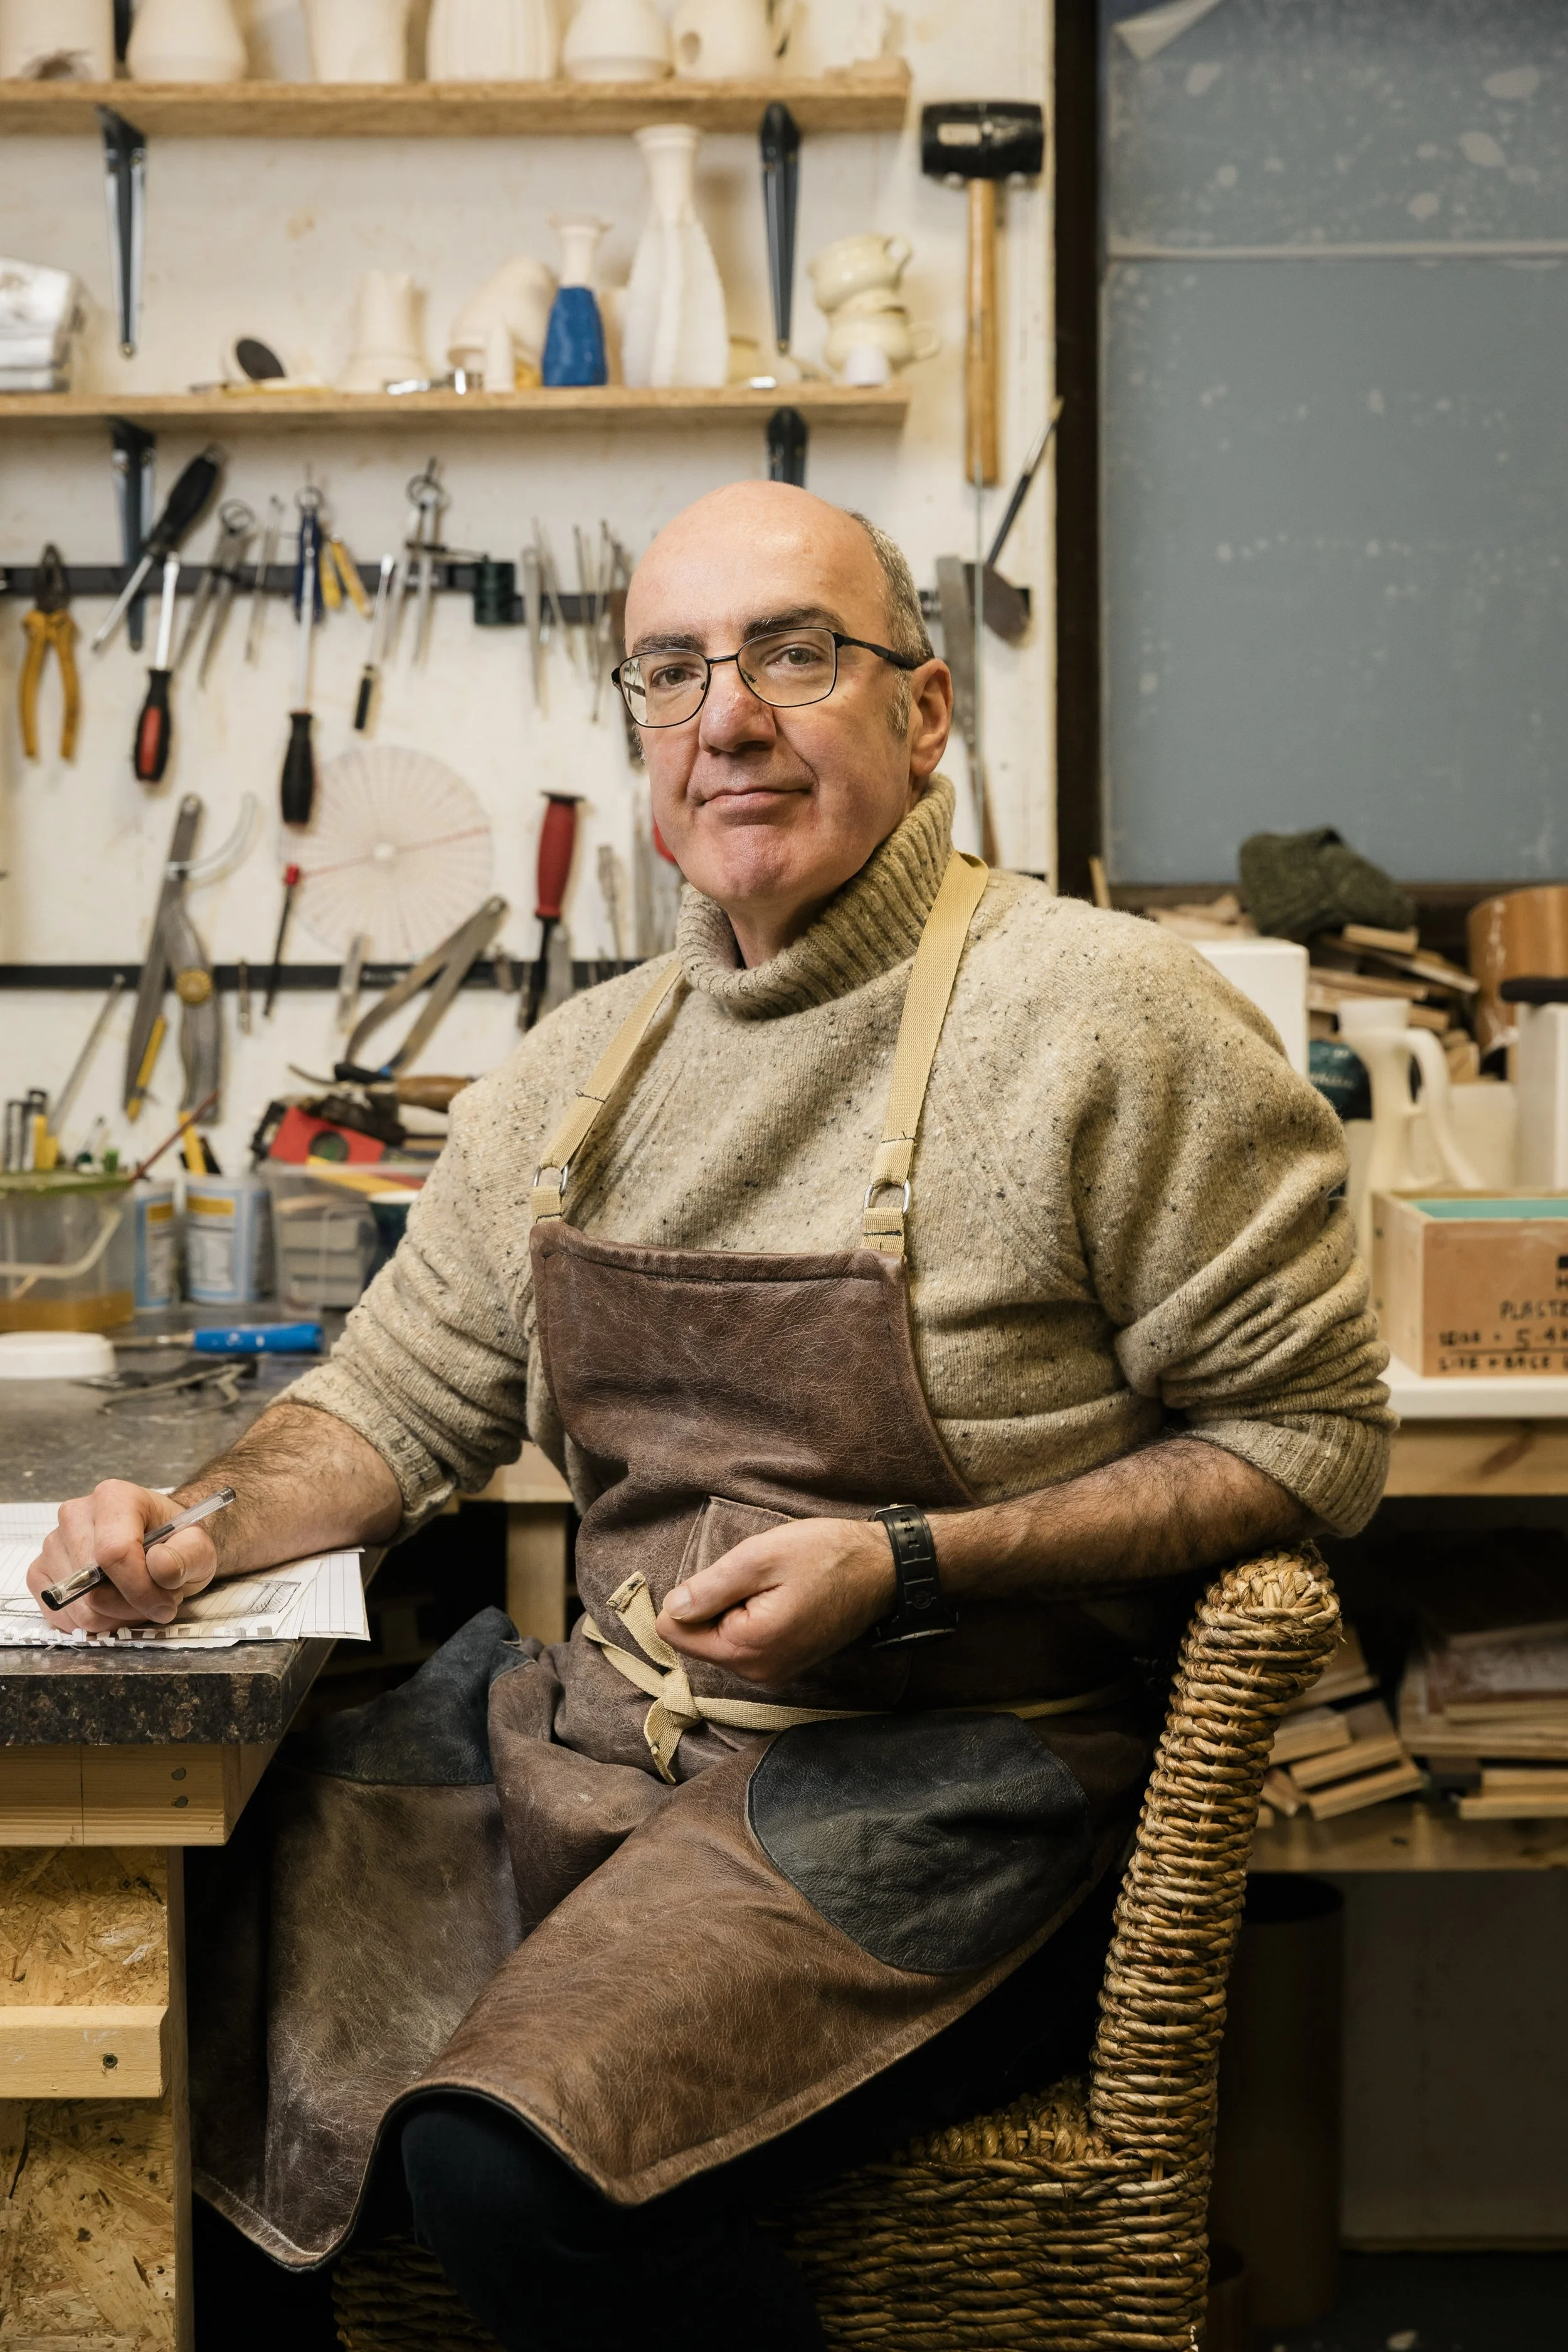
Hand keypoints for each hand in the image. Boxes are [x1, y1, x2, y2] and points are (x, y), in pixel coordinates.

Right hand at [26, 1481, 219, 1635]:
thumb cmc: (175, 1542)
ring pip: (78, 1607)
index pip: (115, 1553)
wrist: (160, 1542)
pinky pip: (59, 1614)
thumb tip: (159, 1567)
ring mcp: (53, 1544)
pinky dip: (91, 1621)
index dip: (140, 1590)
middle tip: (156, 1600)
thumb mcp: (199, 1547)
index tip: (165, 1604)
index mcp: (114, 1498)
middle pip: (93, 1587)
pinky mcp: (41, 1571)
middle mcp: (75, 1515)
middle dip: (131, 1606)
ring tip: (137, 1598)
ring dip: (114, 1616)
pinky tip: (113, 1605)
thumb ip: (188, 1556)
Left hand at [656, 1517, 896, 1687]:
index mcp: (748, 1649)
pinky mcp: (785, 1663)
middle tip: (757, 1578)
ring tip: (773, 1585)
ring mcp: (773, 1671)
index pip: (676, 1632)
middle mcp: (757, 1672)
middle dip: (715, 1602)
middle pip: (698, 1636)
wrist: (883, 1570)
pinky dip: (751, 1615)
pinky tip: (781, 1596)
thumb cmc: (827, 1557)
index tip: (723, 1576)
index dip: (690, 1596)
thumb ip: (710, 1587)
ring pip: (720, 1637)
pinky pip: (744, 1640)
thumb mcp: (760, 1557)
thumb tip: (670, 1609)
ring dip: (734, 1607)